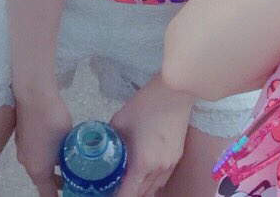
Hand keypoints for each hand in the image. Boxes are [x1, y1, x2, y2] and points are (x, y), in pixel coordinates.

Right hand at [15, 89, 72, 196]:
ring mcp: (22, 149)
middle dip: (55, 182)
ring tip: (66, 160)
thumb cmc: (53, 121)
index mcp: (38, 170)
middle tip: (72, 179)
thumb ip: (67, 156)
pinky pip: (34, 151)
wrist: (33, 96)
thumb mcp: (66, 142)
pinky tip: (54, 142)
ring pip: (37, 163)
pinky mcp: (21, 136)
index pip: (47, 194)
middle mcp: (26, 163)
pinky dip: (43, 153)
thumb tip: (69, 161)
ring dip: (49, 165)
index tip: (69, 194)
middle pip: (41, 179)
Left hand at [109, 73, 192, 196]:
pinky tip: (144, 172)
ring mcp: (171, 165)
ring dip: (140, 188)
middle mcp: (159, 170)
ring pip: (154, 188)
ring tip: (128, 180)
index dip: (116, 196)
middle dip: (127, 193)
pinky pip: (162, 178)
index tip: (107, 192)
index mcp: (143, 163)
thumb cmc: (145, 105)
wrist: (174, 93)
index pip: (129, 194)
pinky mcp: (177, 157)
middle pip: (141, 194)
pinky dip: (151, 181)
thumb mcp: (119, 122)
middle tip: (114, 185)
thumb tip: (101, 147)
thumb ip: (110, 139)